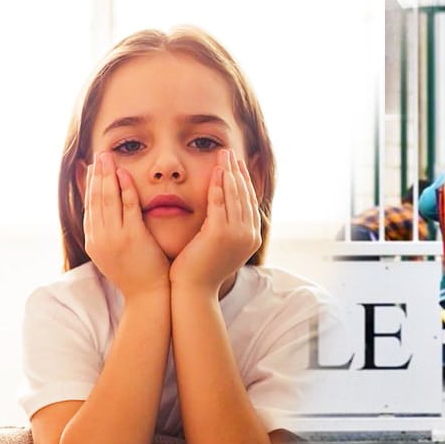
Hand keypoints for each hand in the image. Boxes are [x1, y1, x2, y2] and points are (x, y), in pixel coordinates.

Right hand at [83, 151, 169, 299]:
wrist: (148, 296)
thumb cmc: (137, 274)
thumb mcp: (115, 253)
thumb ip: (110, 233)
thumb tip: (107, 216)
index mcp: (93, 242)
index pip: (89, 207)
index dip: (89, 185)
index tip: (91, 168)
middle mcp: (99, 239)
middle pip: (96, 200)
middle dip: (97, 175)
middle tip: (99, 155)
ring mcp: (115, 238)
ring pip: (108, 200)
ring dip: (108, 176)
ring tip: (108, 158)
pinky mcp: (132, 237)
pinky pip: (128, 207)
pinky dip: (125, 189)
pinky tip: (125, 174)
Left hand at [170, 149, 261, 294]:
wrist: (193, 290)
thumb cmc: (201, 270)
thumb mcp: (219, 247)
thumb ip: (226, 229)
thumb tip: (224, 213)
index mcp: (251, 238)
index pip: (250, 202)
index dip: (244, 181)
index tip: (237, 165)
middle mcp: (249, 235)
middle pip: (244, 195)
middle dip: (238, 171)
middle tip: (230, 153)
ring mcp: (237, 234)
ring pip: (234, 195)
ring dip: (229, 172)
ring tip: (223, 156)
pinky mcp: (221, 233)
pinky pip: (220, 202)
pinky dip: (218, 185)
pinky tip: (216, 171)